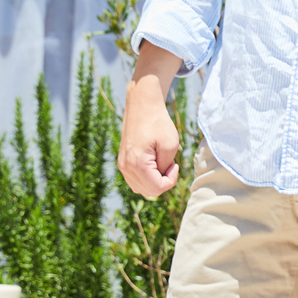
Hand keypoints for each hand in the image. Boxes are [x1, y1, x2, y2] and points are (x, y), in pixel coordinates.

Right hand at [118, 66, 181, 198]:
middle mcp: (126, 167)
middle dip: (163, 182)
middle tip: (169, 164)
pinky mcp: (123, 161)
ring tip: (162, 163)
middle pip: (148, 192)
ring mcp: (122, 165)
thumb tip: (160, 179)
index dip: (171, 180)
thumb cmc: (159, 123)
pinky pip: (135, 180)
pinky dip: (147, 177)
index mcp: (137, 164)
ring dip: (155, 181)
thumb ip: (166, 168)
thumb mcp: (171, 145)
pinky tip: (154, 163)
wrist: (142, 105)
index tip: (175, 164)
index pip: (157, 189)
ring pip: (141, 188)